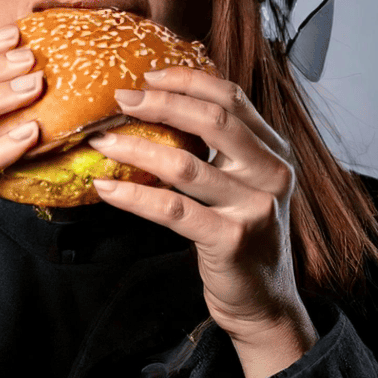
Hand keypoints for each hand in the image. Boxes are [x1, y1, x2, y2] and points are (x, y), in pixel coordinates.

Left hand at [88, 68, 316, 377]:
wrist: (263, 301)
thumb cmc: (241, 234)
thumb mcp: (242, 182)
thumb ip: (219, 147)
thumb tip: (159, 104)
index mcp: (274, 150)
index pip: (232, 97)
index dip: (188, 80)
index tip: (148, 76)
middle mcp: (271, 173)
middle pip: (213, 120)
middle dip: (161, 103)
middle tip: (121, 100)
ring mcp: (254, 208)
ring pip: (186, 164)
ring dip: (136, 148)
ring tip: (103, 142)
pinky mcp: (231, 240)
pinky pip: (172, 210)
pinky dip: (134, 196)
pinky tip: (106, 189)